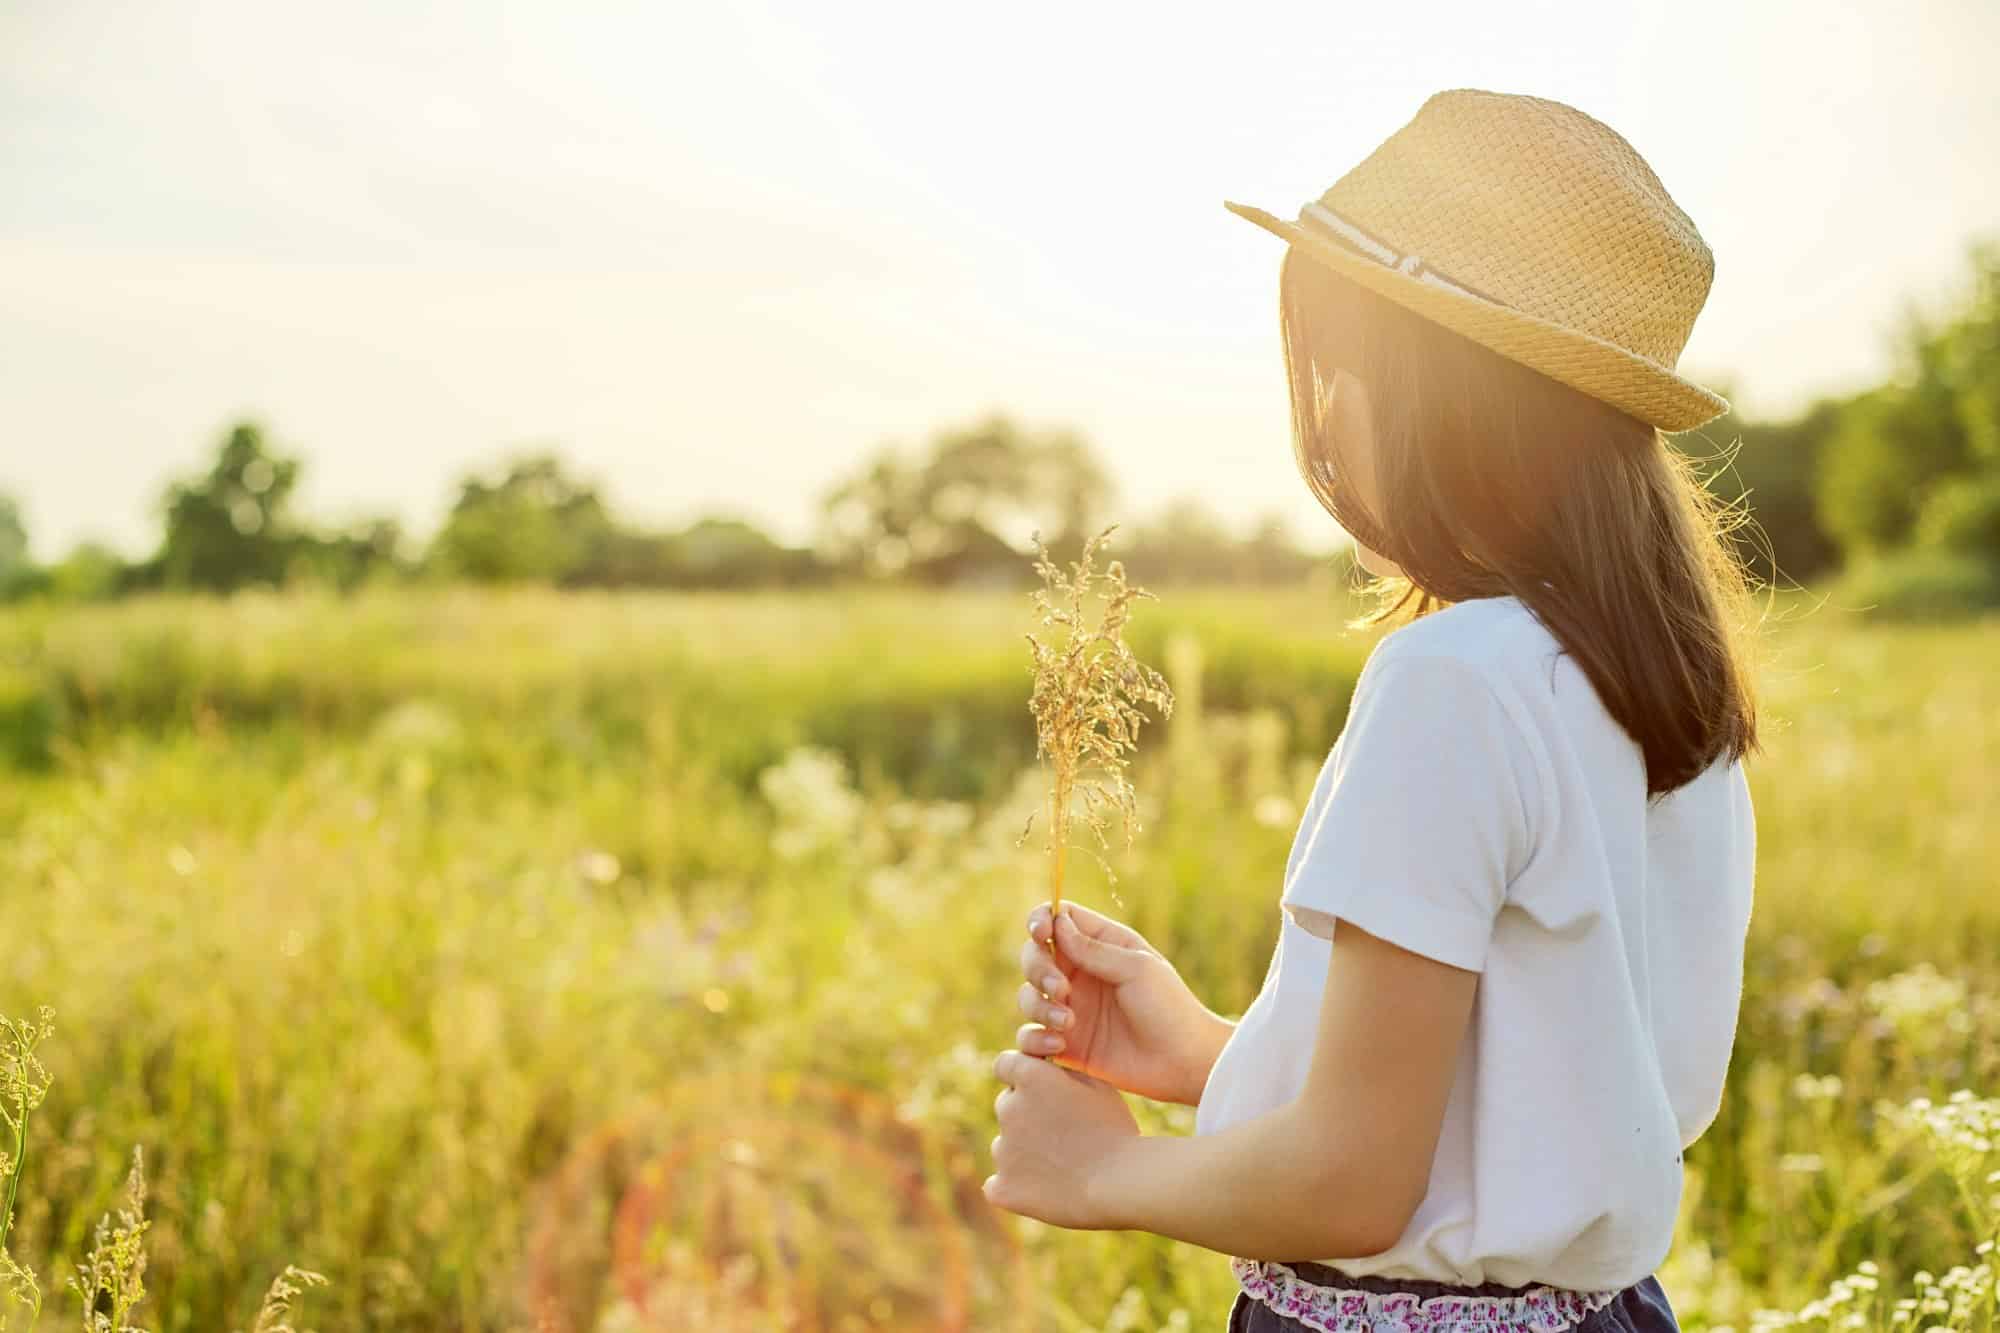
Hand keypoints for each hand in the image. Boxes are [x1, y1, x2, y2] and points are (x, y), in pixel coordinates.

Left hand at [982, 1046, 1138, 1229]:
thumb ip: (1060, 1073)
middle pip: (1008, 1106)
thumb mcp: (1097, 1086)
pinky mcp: (1003, 1187)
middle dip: (1027, 1115)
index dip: (1022, 1075)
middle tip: (1063, 1134)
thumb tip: (1040, 1072)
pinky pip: (1000, 1184)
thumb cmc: (1115, 1130)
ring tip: (1065, 1166)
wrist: (1121, 1183)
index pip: (1006, 1064)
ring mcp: (1002, 1150)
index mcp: (1031, 1077)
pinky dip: (1017, 1187)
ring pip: (1006, 1146)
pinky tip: (1045, 1191)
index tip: (1038, 1089)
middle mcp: (1008, 1109)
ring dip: (1025, 1152)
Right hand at [1015, 900, 1231, 1105]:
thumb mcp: (1136, 969)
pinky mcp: (1065, 1044)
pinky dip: (1036, 1040)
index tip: (1041, 933)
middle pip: (1034, 955)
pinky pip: (1030, 1037)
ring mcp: (1069, 1009)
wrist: (1182, 1062)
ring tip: (1068, 1022)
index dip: (1040, 920)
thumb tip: (1057, 923)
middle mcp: (1080, 974)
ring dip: (1039, 1006)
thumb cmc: (1169, 1008)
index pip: (1058, 919)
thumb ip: (1094, 949)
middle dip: (1037, 968)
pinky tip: (1059, 1046)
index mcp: (1100, 946)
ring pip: (1028, 996)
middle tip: (1062, 989)